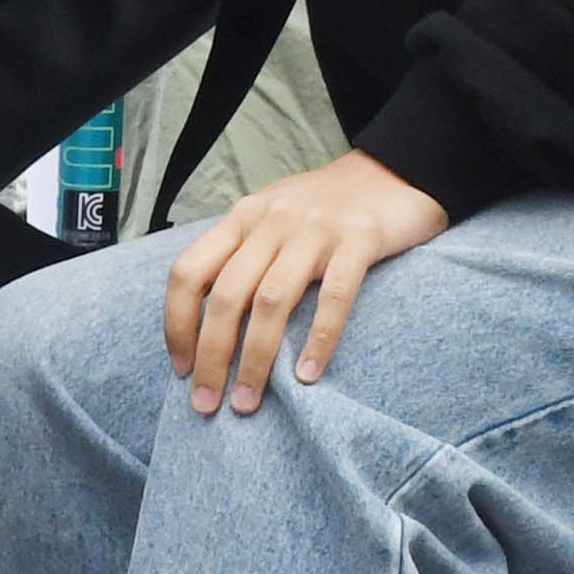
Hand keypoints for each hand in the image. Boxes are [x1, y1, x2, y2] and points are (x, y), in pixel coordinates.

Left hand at [162, 149, 451, 412]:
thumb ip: (243, 254)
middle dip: (211, 356)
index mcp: (244, 217)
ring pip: (271, 302)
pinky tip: (308, 375)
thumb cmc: (328, 206)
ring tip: (247, 402)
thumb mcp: (274, 217)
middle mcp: (273, 220)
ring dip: (254, 359)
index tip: (181, 367)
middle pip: (226, 296)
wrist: (397, 169)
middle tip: (206, 404)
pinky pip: (335, 296)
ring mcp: (317, 228)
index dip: (176, 324)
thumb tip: (206, 321)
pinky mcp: (361, 238)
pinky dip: (318, 340)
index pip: (189, 271)